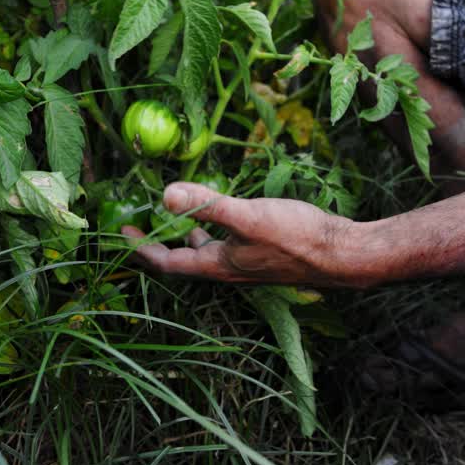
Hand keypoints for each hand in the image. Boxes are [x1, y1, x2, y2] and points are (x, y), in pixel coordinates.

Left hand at [124, 182, 373, 287]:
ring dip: (188, 239)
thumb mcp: (247, 215)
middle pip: (184, 262)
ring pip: (208, 254)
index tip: (123, 232)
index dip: (141, 248)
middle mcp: (229, 270)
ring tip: (178, 222)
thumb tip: (165, 194)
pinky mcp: (265, 255)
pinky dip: (216, 232)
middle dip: (161, 245)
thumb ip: (206, 204)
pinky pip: (228, 246)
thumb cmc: (296, 237)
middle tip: (143, 227)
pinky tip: (225, 216)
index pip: (167, 262)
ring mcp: (248, 264)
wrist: (341, 255)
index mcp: (218, 265)